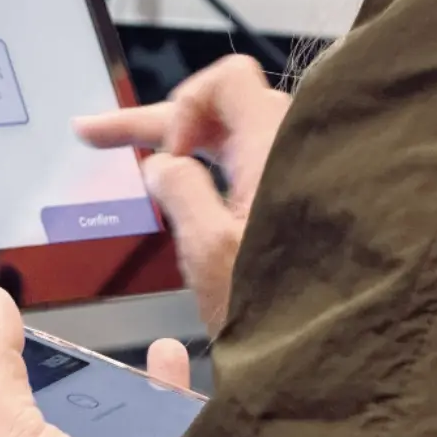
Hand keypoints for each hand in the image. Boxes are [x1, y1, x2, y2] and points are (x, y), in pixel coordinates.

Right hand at [75, 55, 289, 333]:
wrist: (341, 357)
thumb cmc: (285, 310)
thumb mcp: (210, 251)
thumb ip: (178, 192)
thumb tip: (161, 165)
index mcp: (274, 151)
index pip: (227, 80)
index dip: (184, 107)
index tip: (168, 155)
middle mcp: (294, 152)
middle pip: (221, 108)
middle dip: (159, 122)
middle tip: (95, 135)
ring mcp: (304, 177)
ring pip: (236, 137)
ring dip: (185, 143)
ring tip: (138, 154)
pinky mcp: (306, 203)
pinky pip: (254, 164)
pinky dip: (213, 165)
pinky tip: (183, 184)